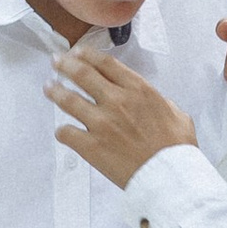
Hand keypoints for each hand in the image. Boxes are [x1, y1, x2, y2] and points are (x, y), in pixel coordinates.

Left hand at [48, 46, 196, 190]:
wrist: (169, 175)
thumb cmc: (176, 148)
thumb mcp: (177, 114)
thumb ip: (159, 103)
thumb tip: (153, 103)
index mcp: (138, 90)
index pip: (106, 63)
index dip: (88, 54)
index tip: (78, 52)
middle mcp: (117, 101)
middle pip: (82, 73)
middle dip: (65, 64)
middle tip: (56, 62)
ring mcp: (101, 123)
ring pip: (68, 99)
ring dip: (55, 91)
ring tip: (49, 88)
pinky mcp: (91, 145)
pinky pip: (66, 133)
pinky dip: (62, 131)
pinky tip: (63, 131)